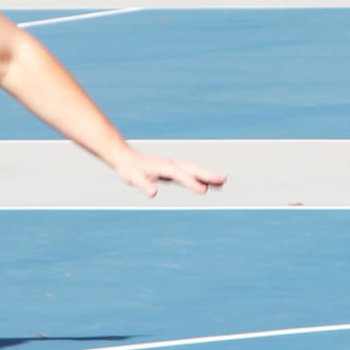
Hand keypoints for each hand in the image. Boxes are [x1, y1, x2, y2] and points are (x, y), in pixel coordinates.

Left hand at [112, 148, 226, 197]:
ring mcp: (174, 167)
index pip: (180, 175)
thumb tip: (153, 193)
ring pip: (194, 170)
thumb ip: (143, 185)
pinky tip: (208, 184)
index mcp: (164, 167)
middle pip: (193, 169)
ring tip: (222, 181)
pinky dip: (200, 178)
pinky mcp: (173, 170)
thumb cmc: (129, 167)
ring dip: (208, 175)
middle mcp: (172, 165)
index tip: (204, 190)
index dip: (191, 182)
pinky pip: (190, 174)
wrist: (125, 156)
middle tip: (224, 179)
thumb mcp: (133, 177)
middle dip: (208, 174)